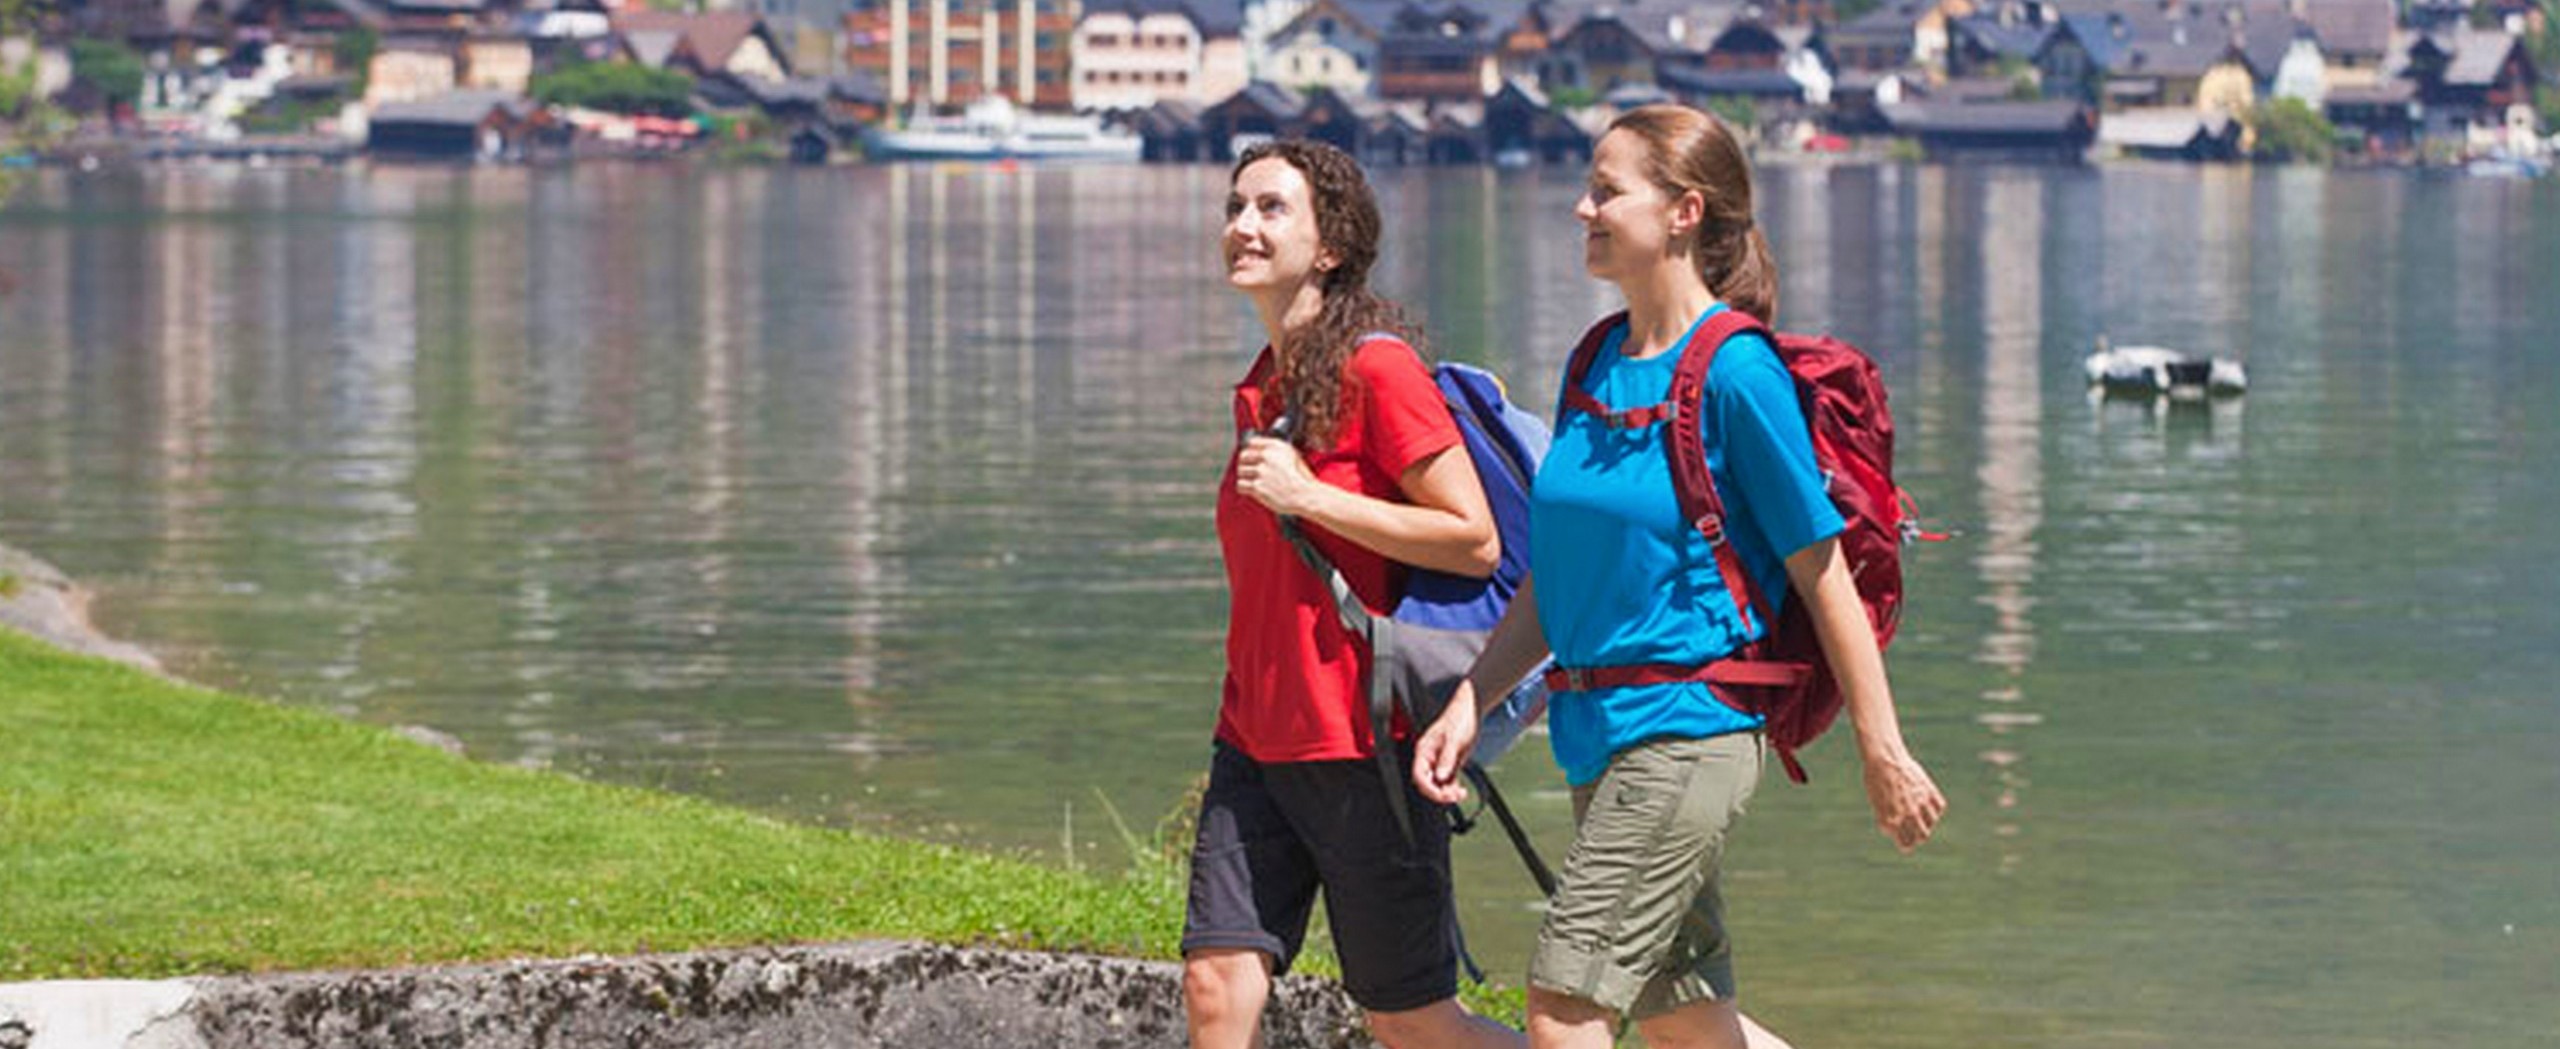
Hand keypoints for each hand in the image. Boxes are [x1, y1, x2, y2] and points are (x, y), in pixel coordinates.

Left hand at [1234, 436, 1325, 517]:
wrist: (1305, 496)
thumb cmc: (1303, 479)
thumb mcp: (1293, 456)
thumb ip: (1277, 451)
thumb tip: (1262, 451)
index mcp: (1277, 446)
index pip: (1253, 442)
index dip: (1251, 450)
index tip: (1251, 456)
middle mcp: (1267, 456)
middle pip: (1244, 455)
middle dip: (1245, 463)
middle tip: (1249, 470)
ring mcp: (1261, 471)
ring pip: (1241, 470)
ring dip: (1245, 476)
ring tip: (1252, 481)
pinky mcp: (1257, 486)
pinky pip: (1241, 485)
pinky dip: (1244, 488)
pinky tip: (1251, 489)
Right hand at [1412, 682, 1480, 804]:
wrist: (1471, 710)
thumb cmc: (1459, 719)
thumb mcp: (1454, 739)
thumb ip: (1446, 758)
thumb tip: (1440, 776)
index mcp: (1424, 750)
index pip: (1419, 775)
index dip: (1428, 788)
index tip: (1441, 795)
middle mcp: (1430, 758)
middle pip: (1427, 783)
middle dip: (1438, 793)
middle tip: (1453, 796)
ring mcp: (1440, 761)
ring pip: (1438, 784)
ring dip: (1447, 793)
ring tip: (1460, 794)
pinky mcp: (1450, 763)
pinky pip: (1447, 781)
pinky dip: (1453, 788)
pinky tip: (1461, 791)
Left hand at [1861, 748, 1946, 852]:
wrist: (1885, 759)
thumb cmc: (1876, 781)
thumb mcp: (1877, 804)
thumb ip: (1887, 820)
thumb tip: (1896, 832)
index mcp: (1892, 821)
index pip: (1906, 845)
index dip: (1906, 846)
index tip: (1906, 844)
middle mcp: (1909, 815)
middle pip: (1922, 837)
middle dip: (1918, 837)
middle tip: (1915, 832)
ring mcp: (1921, 804)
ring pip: (1932, 823)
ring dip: (1927, 822)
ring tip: (1920, 815)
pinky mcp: (1930, 792)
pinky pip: (1939, 808)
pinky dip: (1934, 808)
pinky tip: (1927, 803)